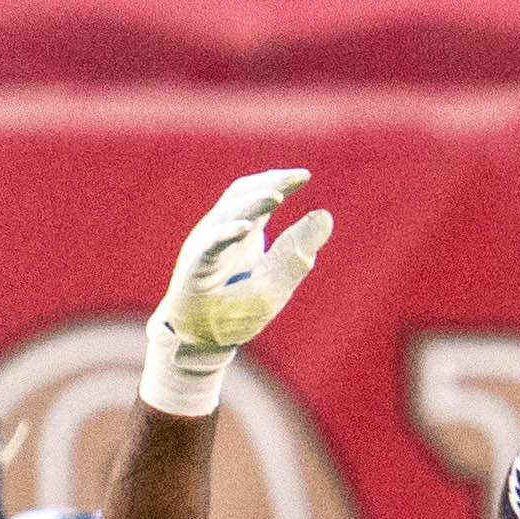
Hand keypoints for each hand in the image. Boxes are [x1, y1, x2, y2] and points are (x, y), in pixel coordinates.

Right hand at [140, 168, 331, 417]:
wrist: (201, 342)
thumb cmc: (236, 312)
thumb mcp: (276, 284)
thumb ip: (296, 252)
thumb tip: (325, 215)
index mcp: (240, 234)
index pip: (257, 197)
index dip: (278, 182)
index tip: (304, 176)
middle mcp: (219, 234)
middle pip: (240, 195)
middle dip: (268, 184)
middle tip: (295, 178)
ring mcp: (204, 248)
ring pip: (225, 214)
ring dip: (251, 203)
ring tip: (277, 196)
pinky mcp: (193, 269)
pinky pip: (208, 246)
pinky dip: (226, 234)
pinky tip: (247, 227)